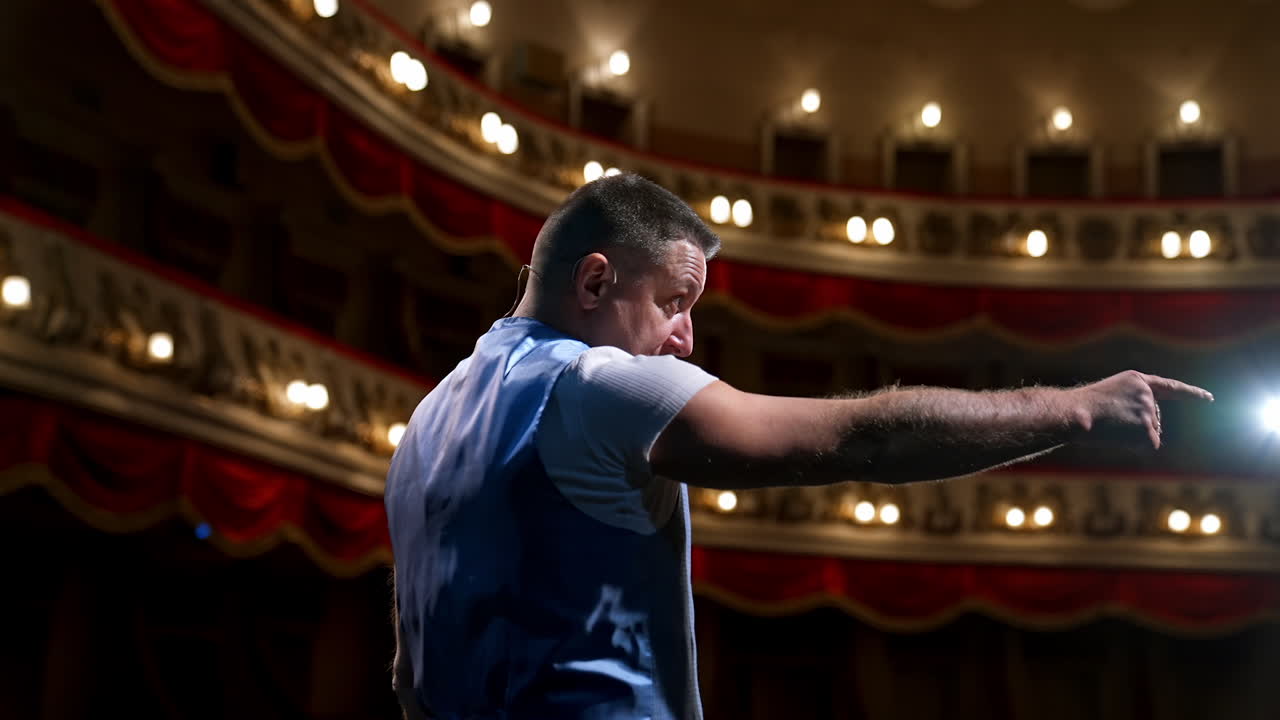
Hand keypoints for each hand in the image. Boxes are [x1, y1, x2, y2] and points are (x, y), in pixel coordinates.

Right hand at [1070, 370, 1212, 449]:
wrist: (1077, 412)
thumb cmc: (1085, 408)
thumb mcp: (1111, 396)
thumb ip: (1132, 404)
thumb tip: (1151, 433)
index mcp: (1138, 380)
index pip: (1170, 387)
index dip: (1191, 393)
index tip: (1209, 398)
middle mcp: (1148, 392)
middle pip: (1153, 419)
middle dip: (1137, 427)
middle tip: (1111, 422)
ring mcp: (1149, 408)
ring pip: (1149, 433)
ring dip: (1132, 436)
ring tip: (1112, 427)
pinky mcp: (1147, 425)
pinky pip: (1149, 444)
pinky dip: (1134, 445)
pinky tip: (1119, 435)